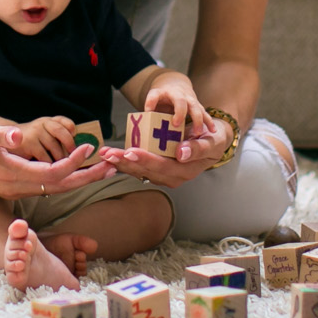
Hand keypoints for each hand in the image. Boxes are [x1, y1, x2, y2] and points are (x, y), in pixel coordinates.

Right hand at [0, 121, 114, 201]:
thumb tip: (19, 134)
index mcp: (10, 174)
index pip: (51, 174)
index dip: (74, 163)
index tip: (90, 148)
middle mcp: (15, 186)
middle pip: (60, 187)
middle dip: (88, 178)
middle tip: (113, 166)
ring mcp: (13, 188)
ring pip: (53, 188)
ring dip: (79, 179)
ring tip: (101, 168)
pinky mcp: (11, 186)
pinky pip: (43, 186)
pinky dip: (63, 178)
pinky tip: (74, 170)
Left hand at [100, 110, 231, 185]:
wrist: (212, 142)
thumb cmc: (212, 140)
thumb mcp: (211, 142)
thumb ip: (198, 148)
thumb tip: (181, 153)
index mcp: (185, 172)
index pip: (162, 166)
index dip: (146, 159)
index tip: (131, 151)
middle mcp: (171, 177)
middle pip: (145, 171)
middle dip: (125, 162)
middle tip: (108, 154)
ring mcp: (162, 175)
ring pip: (138, 171)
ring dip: (120, 163)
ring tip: (104, 154)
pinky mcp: (155, 170)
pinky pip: (137, 167)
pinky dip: (123, 162)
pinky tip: (110, 156)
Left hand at [142, 76, 207, 140]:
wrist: (174, 85)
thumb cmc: (161, 99)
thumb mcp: (152, 102)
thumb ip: (148, 113)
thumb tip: (142, 130)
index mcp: (162, 93)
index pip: (155, 94)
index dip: (151, 101)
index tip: (148, 110)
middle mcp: (177, 94)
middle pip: (180, 101)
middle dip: (179, 112)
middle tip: (176, 124)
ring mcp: (189, 99)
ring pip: (195, 107)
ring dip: (197, 120)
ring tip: (197, 132)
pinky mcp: (197, 106)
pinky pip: (204, 114)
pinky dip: (208, 122)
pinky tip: (212, 131)